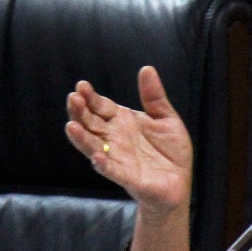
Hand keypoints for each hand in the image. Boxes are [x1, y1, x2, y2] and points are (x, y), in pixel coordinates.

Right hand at [65, 65, 193, 222]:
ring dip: (81, 138)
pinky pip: (112, 170)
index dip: (90, 97)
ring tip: (71, 126)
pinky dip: (103, 164)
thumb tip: (147, 68)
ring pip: (93, 147)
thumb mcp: (166, 118)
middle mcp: (114, 139)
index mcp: (121, 122)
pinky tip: (96, 157)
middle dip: (80, 112)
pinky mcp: (126, 177)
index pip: (100, 106)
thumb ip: (154, 96)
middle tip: (73, 98)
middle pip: (90, 123)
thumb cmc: (170, 151)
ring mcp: (117, 158)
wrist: (180, 182)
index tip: (81, 85)